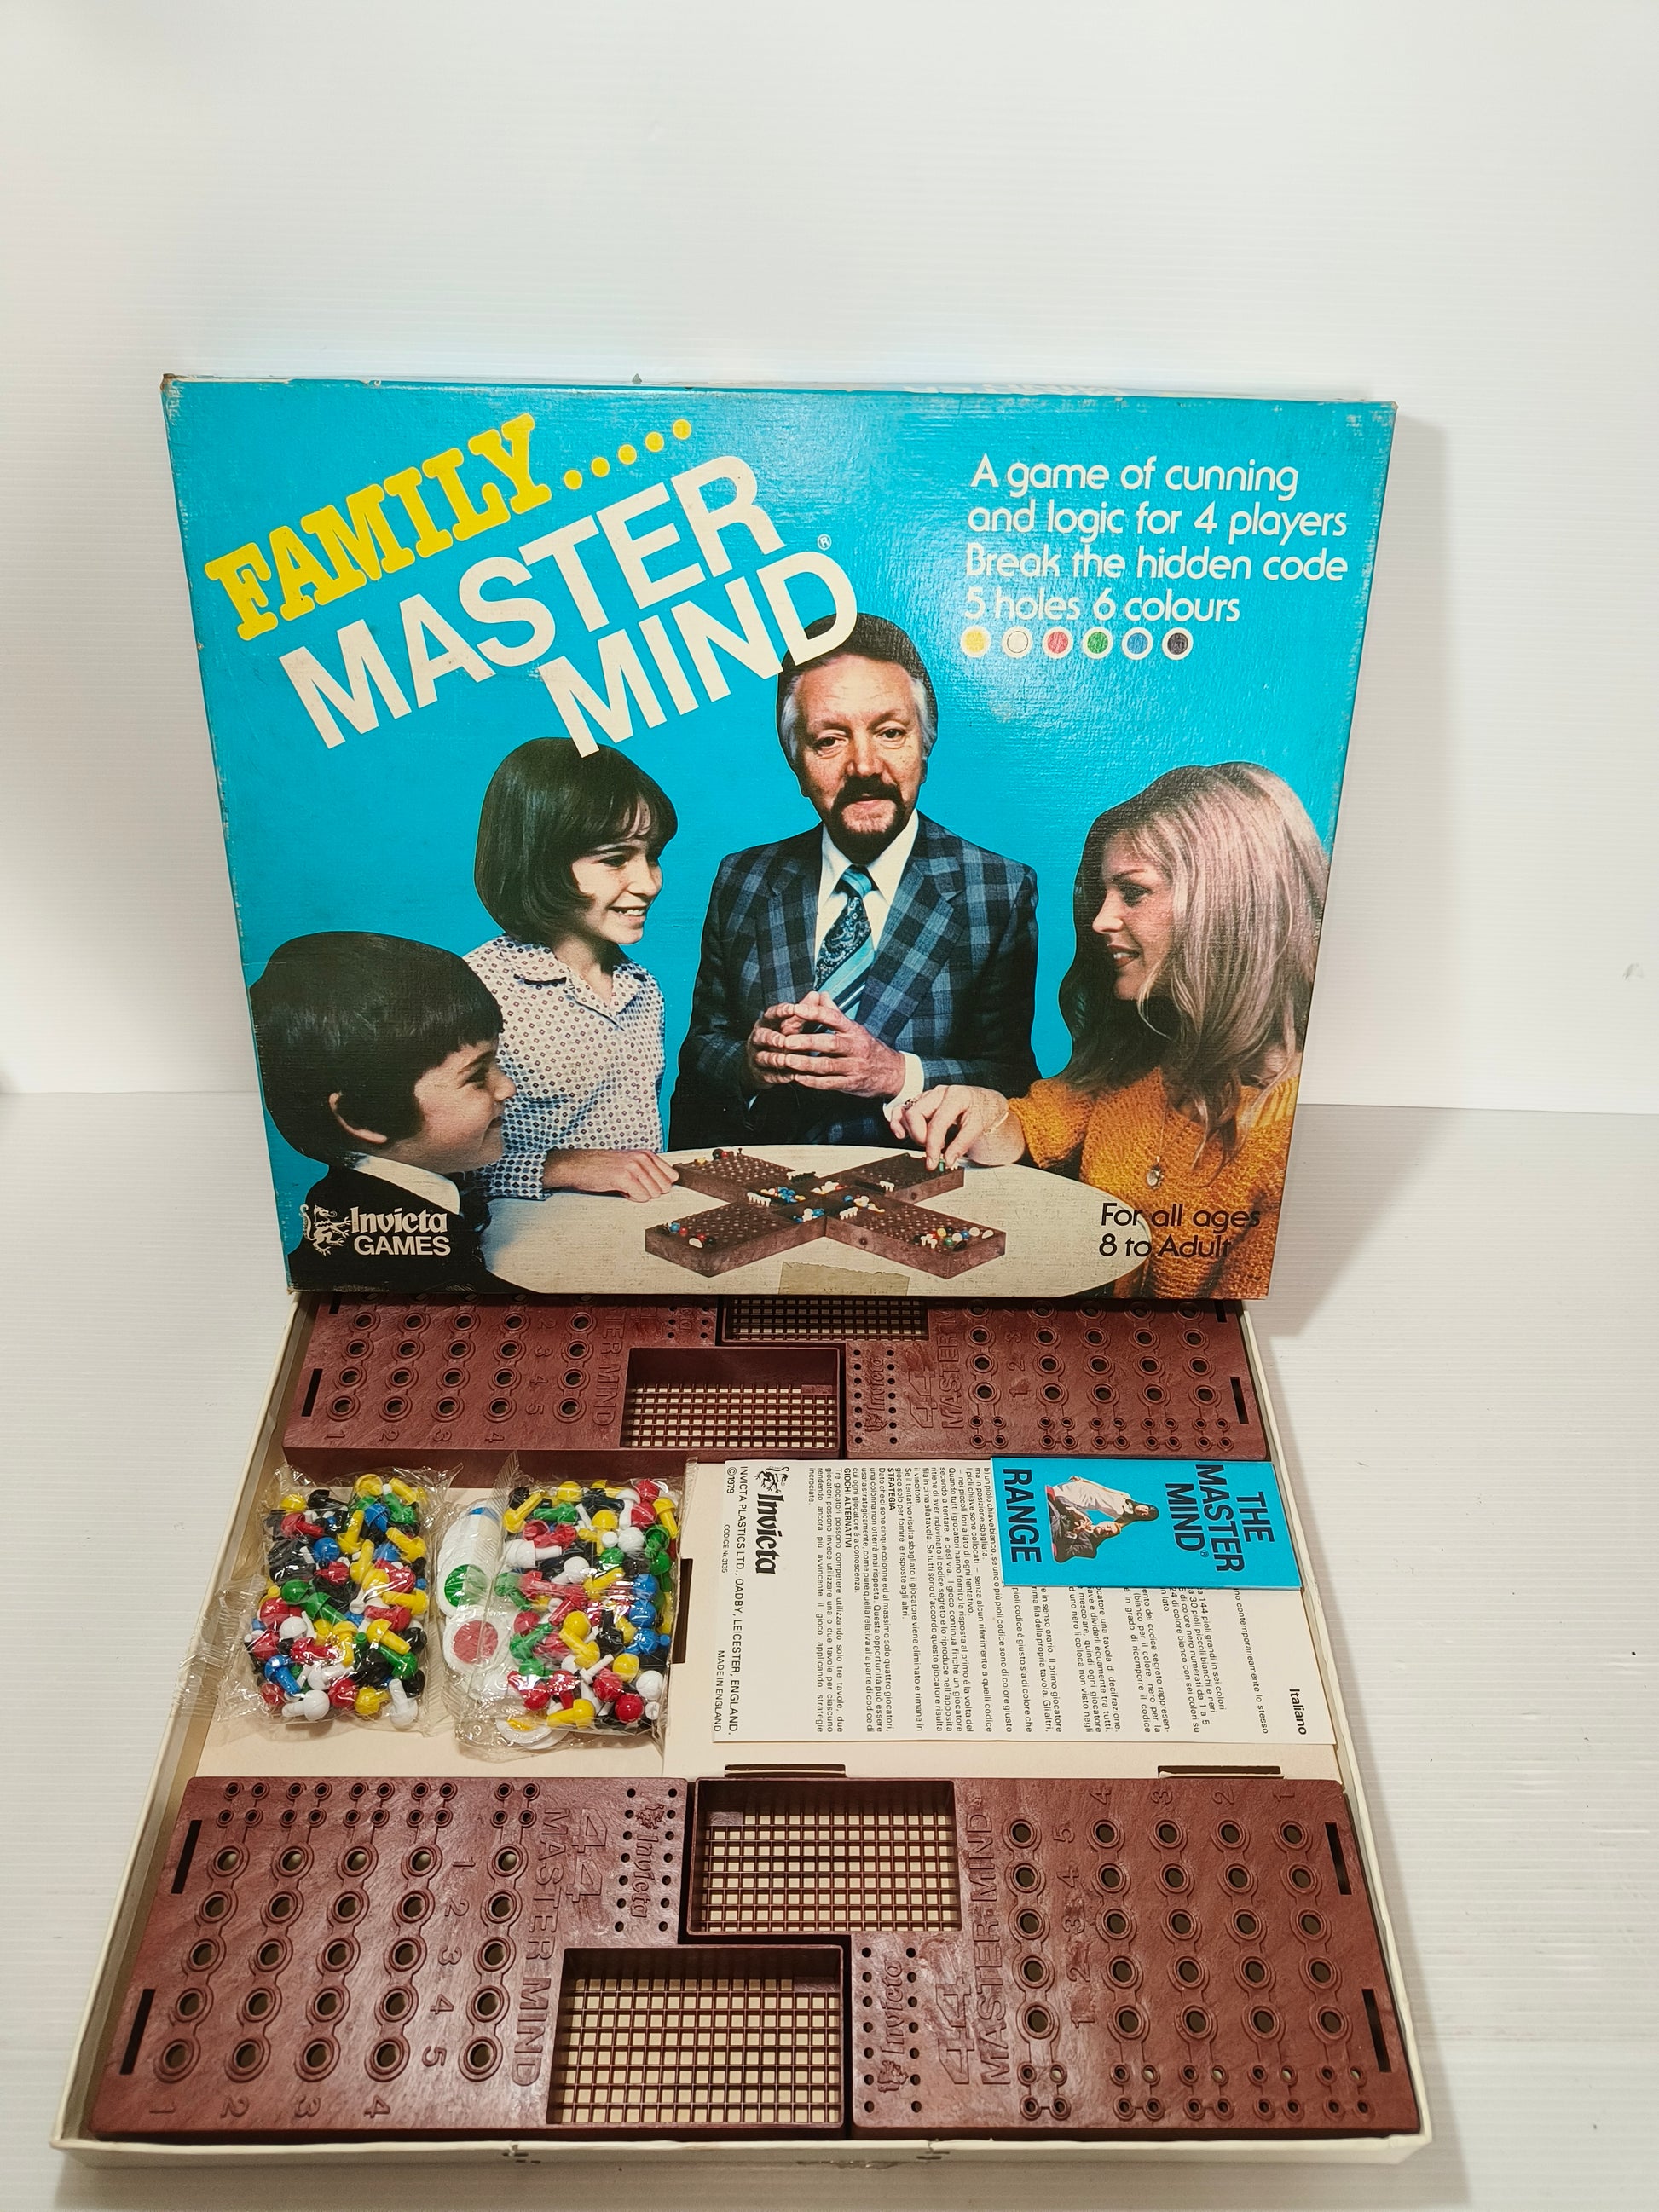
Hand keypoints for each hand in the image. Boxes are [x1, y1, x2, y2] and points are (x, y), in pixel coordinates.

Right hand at [542, 1149, 679, 1200]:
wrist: (579, 1165)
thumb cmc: (602, 1166)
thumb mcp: (630, 1163)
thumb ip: (649, 1171)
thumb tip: (666, 1185)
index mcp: (646, 1154)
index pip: (672, 1176)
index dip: (661, 1186)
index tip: (651, 1187)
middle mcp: (642, 1158)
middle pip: (664, 1187)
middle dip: (650, 1192)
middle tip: (634, 1187)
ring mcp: (634, 1167)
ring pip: (654, 1193)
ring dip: (639, 1195)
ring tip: (625, 1187)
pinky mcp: (624, 1177)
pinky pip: (641, 1197)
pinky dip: (632, 1198)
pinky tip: (621, 1190)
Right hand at [743, 1001, 811, 1089]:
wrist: (758, 1063)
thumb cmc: (778, 1038)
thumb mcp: (789, 1023)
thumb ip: (802, 1011)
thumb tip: (816, 995)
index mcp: (767, 1023)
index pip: (771, 1014)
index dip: (781, 1011)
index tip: (793, 1008)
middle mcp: (759, 1038)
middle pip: (762, 1036)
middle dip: (772, 1038)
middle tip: (783, 1040)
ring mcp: (757, 1056)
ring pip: (763, 1056)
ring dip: (774, 1059)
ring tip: (785, 1061)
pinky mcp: (760, 1073)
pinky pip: (768, 1075)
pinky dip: (778, 1076)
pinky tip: (789, 1076)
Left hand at [747, 990, 904, 1098]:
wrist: (893, 1073)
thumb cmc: (868, 1048)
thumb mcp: (855, 1028)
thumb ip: (835, 1012)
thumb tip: (821, 994)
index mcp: (854, 1030)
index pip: (834, 1018)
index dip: (815, 1013)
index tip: (796, 1009)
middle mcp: (855, 1047)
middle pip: (830, 1043)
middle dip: (807, 1042)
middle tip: (786, 1041)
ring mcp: (854, 1067)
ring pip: (828, 1065)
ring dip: (806, 1064)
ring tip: (787, 1061)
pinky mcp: (851, 1084)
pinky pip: (830, 1083)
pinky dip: (813, 1082)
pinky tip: (798, 1078)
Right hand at [887, 1084, 1022, 1169]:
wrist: (983, 1101)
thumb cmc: (981, 1110)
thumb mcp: (978, 1127)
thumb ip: (962, 1144)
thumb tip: (948, 1161)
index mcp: (956, 1096)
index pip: (937, 1123)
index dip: (932, 1145)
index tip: (932, 1162)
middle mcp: (939, 1093)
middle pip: (915, 1114)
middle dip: (919, 1136)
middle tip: (930, 1149)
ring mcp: (928, 1095)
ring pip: (907, 1111)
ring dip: (910, 1131)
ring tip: (922, 1142)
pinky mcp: (922, 1101)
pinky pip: (903, 1109)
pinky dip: (898, 1121)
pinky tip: (900, 1133)